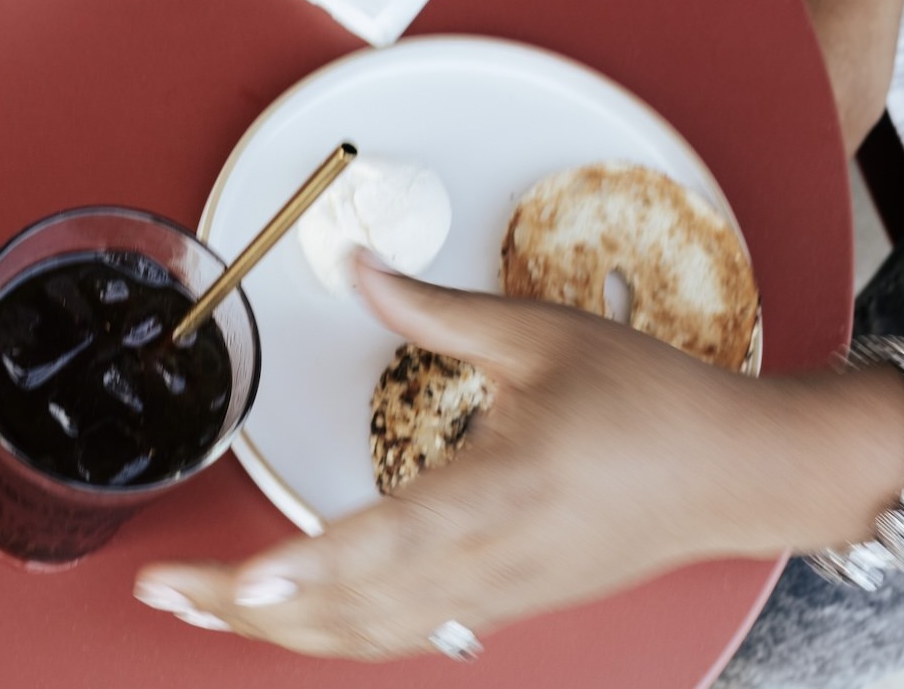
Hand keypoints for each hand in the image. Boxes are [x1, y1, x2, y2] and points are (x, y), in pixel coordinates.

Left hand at [133, 259, 814, 660]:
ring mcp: (499, 599)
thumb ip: (434, 310)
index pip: (394, 540)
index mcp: (507, 487)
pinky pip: (403, 637)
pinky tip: (288, 620)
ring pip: (372, 638)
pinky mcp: (503, 609)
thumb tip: (355, 266)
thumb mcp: (542, 336)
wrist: (735, 477)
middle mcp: (496, 561)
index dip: (314, 570)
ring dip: (281, 633)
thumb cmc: (655, 407)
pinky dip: (333, 636)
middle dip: (251, 613)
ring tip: (204, 607)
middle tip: (168, 591)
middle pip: (357, 613)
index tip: (244, 580)